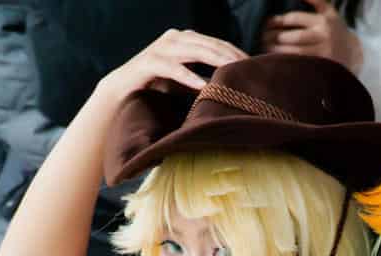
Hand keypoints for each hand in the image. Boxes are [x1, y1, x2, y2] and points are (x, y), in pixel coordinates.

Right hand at [99, 29, 247, 98]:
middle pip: (211, 45)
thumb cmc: (159, 87)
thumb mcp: (189, 81)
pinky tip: (204, 86)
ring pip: (196, 52)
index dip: (238, 54)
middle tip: (252, 70)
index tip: (257, 67)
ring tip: (235, 72)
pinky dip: (189, 77)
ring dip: (217, 62)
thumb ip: (209, 78)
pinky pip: (173, 68)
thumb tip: (237, 88)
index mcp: (186, 39)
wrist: (122, 91)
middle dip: (232, 57)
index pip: (218, 44)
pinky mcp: (149, 62)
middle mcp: (175, 39)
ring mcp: (162, 48)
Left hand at [260, 0, 363, 70]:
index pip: (294, 19)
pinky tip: (277, 60)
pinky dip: (286, 63)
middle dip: (275, 36)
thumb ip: (316, 1)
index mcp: (324, 21)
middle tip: (263, 37)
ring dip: (278, 51)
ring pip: (295, 52)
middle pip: (294, 36)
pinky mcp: (322, 68)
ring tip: (267, 47)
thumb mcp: (329, 12)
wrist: (353, 53)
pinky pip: (300, 65)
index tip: (268, 23)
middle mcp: (324, 37)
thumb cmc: (335, 30)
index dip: (278, 20)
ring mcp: (324, 54)